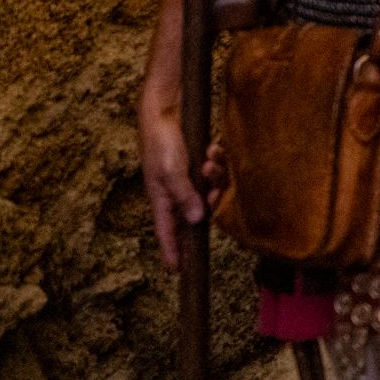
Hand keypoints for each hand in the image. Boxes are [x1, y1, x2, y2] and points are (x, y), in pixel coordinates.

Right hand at [139, 103, 224, 271]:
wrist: (164, 108)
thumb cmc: (162, 141)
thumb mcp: (170, 171)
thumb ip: (183, 195)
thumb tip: (197, 220)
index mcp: (162, 198)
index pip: (167, 232)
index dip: (172, 251)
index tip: (177, 271)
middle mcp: (175, 191)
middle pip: (195, 215)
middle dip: (209, 206)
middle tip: (215, 194)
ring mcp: (186, 178)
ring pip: (208, 192)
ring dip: (215, 180)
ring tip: (211, 164)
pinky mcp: (196, 163)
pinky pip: (214, 173)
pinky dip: (218, 164)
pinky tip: (215, 151)